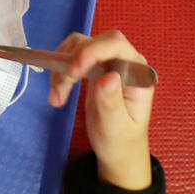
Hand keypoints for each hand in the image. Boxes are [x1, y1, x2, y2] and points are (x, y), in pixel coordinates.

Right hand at [49, 31, 153, 190]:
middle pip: (95, 42)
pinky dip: (60, 73)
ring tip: (56, 97)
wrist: (118, 151)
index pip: (116, 45)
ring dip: (62, 69)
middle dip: (73, 61)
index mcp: (138, 73)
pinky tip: (57, 94)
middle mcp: (125, 62)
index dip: (91, 51)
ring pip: (80, 47)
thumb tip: (108, 76)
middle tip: (59, 90)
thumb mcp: (115, 128)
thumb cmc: (120, 142)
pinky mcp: (95, 68)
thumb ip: (111, 103)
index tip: (72, 72)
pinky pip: (73, 58)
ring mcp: (110, 63)